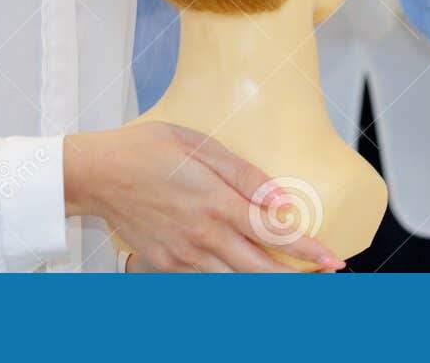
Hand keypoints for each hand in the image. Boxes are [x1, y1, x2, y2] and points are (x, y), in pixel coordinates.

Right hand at [64, 122, 343, 272]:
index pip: (274, 234)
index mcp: (216, 203)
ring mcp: (184, 257)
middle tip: (321, 276)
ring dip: (263, 281)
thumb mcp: (199, 145)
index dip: (308, 251)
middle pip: (261, 272)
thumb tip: (281, 201)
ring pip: (236, 283)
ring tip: (286, 276)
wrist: (96, 174)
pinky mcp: (167, 265)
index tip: (333, 260)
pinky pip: (206, 280)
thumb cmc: (146, 150)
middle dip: (295, 279)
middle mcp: (204, 237)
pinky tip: (238, 271)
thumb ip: (243, 175)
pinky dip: (227, 280)